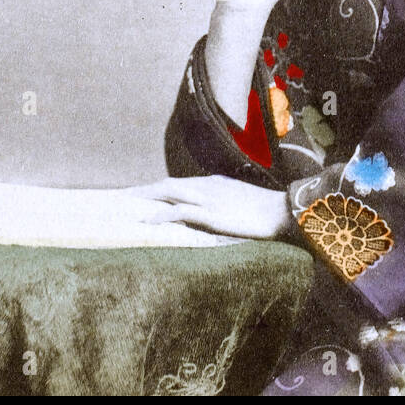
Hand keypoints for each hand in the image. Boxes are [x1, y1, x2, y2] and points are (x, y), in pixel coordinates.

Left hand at [126, 175, 296, 240]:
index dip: (159, 190)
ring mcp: (206, 198)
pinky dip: (159, 214)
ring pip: (167, 192)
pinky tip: (145, 221)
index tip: (143, 196)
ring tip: (125, 204)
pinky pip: (177, 211)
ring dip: (145, 197)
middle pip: (167, 185)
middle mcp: (205, 186)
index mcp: (212, 183)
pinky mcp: (209, 213)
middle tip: (123, 197)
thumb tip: (210, 214)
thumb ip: (223, 204)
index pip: (179, 184)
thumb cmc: (264, 210)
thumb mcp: (239, 202)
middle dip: (144, 190)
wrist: (280, 211)